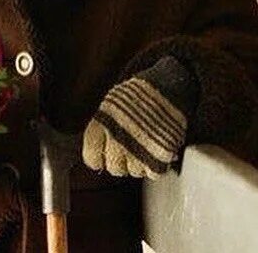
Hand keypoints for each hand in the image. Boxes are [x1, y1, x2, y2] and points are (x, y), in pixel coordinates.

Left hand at [82, 56, 197, 179]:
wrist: (165, 87)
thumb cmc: (136, 94)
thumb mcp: (109, 105)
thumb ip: (102, 128)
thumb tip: (98, 149)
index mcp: (101, 124)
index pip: (92, 159)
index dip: (100, 158)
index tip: (105, 154)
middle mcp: (116, 138)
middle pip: (115, 168)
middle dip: (122, 161)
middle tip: (129, 149)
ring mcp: (138, 147)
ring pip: (135, 171)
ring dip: (140, 163)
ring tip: (144, 145)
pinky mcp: (159, 153)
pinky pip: (154, 172)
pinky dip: (156, 165)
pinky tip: (156, 149)